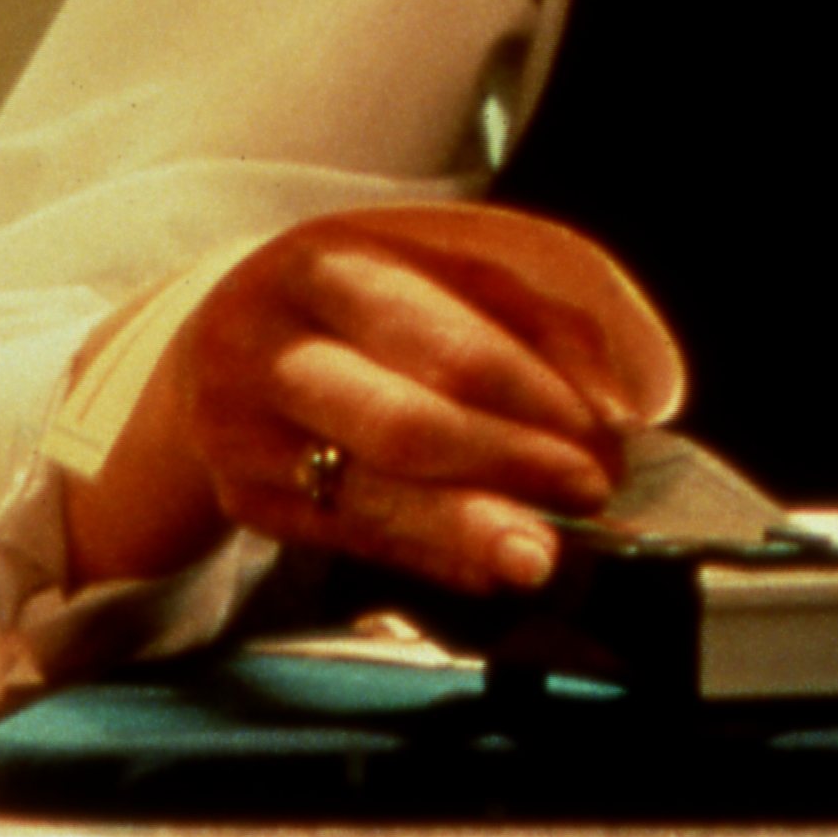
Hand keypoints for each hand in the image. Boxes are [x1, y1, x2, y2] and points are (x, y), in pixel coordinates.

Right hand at [170, 204, 680, 598]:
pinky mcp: (246, 501)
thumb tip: (615, 406)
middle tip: (588, 489)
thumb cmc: (358, 306)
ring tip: (542, 553)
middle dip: (512, 464)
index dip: (537, 398)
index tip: (605, 435)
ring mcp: (246, 433)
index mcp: (328, 271)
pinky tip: (484, 565)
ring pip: (371, 495)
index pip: (447, 344)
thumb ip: (532, 324)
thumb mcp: (434, 274)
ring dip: (472, 529)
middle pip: (405, 425)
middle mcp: (272, 350)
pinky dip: (429, 557)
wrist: (222, 338)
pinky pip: (350, 539)